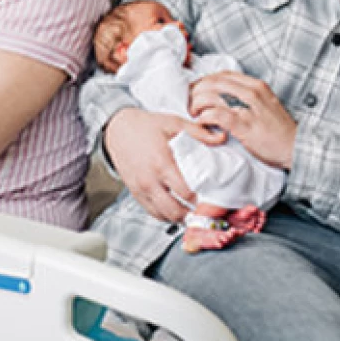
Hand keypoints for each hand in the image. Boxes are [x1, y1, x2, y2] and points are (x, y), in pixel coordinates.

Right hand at [103, 107, 226, 222]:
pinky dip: (165, 215)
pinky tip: (175, 209)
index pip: (184, 193)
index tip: (209, 199)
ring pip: (163, 216)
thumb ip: (198, 132)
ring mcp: (140, 188)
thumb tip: (221, 138)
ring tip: (191, 212)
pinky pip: (151, 212)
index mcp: (161, 163)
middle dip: (191, 214)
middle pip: (174, 211)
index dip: (199, 200)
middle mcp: (150, 180)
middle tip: (203, 211)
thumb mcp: (174, 123)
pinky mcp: (135, 192)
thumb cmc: (145, 126)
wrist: (118, 129)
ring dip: (179, 217)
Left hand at [190, 71, 295, 169]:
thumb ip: (246, 98)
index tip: (196, 90)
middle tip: (189, 103)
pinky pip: (217, 115)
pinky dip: (205, 117)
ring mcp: (250, 108)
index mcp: (256, 86)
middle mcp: (253, 92)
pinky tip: (202, 122)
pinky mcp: (245, 125)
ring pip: (212, 95)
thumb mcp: (265, 105)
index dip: (205, 80)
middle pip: (214, 82)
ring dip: (197, 103)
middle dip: (196, 90)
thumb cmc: (279, 131)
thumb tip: (223, 96)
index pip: (223, 75)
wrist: (297, 148)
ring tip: (194, 114)